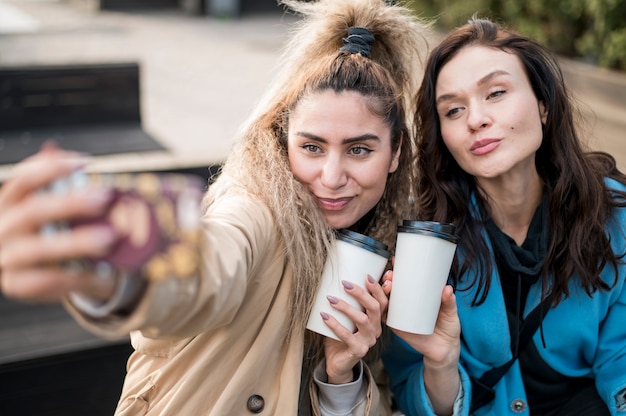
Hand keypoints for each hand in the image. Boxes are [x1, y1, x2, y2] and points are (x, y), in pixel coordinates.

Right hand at [0, 144, 117, 301]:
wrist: (49, 272)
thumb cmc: (54, 232)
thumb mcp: (58, 209)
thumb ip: (64, 187)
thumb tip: (73, 157)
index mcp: (10, 203)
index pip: (23, 180)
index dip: (51, 169)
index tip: (85, 162)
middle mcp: (3, 227)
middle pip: (32, 211)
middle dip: (69, 203)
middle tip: (105, 198)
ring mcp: (7, 257)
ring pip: (38, 248)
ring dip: (76, 241)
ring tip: (109, 237)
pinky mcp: (17, 283)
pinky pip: (48, 279)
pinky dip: (78, 276)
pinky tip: (102, 273)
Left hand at [321, 273, 387, 383]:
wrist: (338, 363)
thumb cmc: (341, 336)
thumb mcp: (346, 318)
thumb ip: (346, 303)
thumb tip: (334, 280)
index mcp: (375, 320)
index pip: (382, 302)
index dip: (378, 289)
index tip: (367, 276)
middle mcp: (375, 329)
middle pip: (374, 308)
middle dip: (361, 294)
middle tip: (345, 284)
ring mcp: (368, 341)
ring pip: (362, 320)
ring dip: (346, 307)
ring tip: (331, 299)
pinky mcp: (358, 350)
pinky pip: (347, 336)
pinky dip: (335, 324)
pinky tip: (325, 316)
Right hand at [385, 278, 460, 414]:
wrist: (445, 350)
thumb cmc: (448, 327)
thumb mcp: (450, 312)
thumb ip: (449, 302)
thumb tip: (447, 289)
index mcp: (417, 296)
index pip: (403, 280)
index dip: (396, 270)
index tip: (395, 261)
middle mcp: (405, 304)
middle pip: (391, 288)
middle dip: (387, 280)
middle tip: (390, 277)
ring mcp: (400, 315)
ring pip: (384, 301)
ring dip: (380, 292)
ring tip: (387, 286)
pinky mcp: (397, 327)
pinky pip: (384, 317)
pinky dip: (378, 310)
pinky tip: (377, 304)